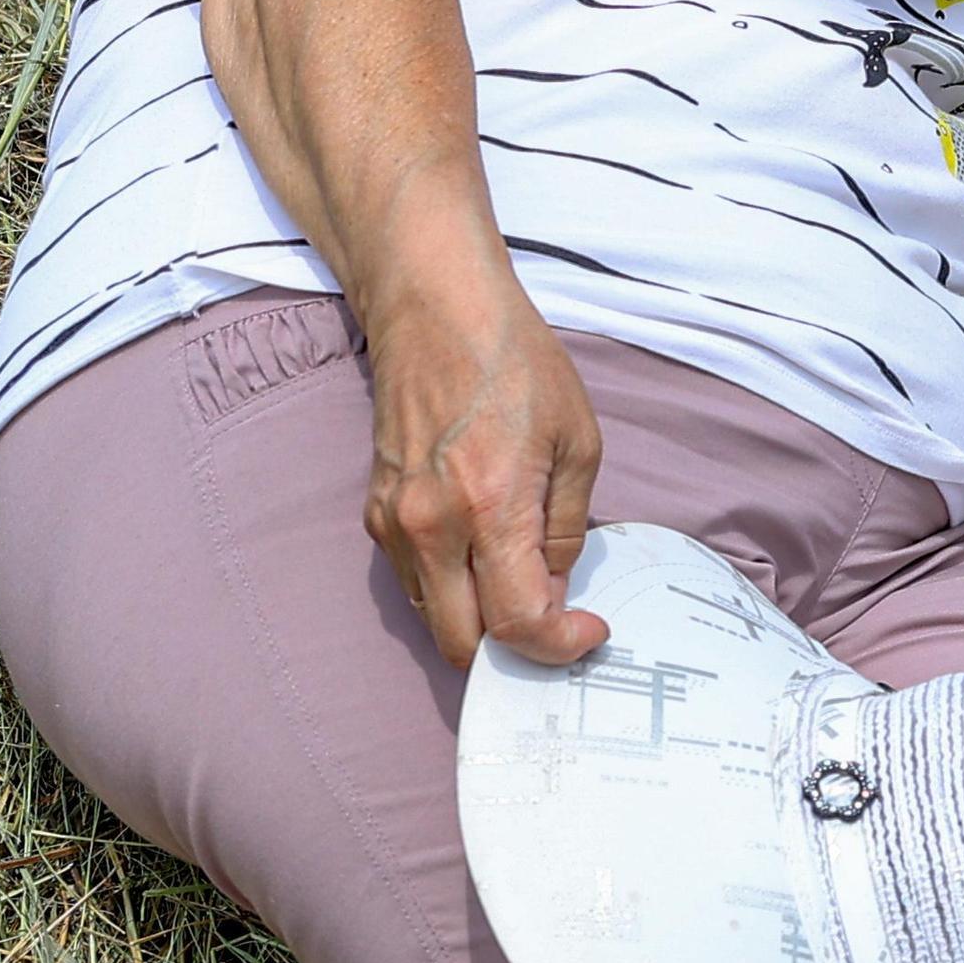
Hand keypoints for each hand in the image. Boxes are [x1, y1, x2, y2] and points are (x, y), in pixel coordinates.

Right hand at [359, 279, 608, 668]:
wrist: (436, 311)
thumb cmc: (516, 364)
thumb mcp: (578, 441)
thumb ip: (567, 526)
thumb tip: (556, 587)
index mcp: (489, 509)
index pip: (517, 624)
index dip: (559, 646)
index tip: (588, 631)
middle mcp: (430, 528)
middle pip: (463, 645)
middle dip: (514, 652)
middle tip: (555, 624)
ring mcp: (394, 524)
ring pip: (434, 616)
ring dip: (479, 621)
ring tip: (523, 586)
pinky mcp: (374, 512)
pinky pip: (414, 580)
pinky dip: (451, 588)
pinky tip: (485, 556)